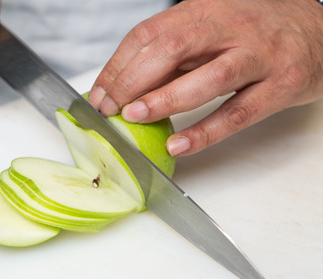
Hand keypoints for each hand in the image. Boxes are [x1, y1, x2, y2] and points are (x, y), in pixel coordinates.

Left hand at [89, 0, 322, 156]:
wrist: (320, 31)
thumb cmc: (255, 32)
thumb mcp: (210, 29)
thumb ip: (174, 53)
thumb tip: (128, 83)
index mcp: (205, 9)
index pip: (148, 33)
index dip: (118, 65)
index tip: (99, 93)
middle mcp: (231, 26)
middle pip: (171, 49)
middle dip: (132, 80)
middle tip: (109, 108)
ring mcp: (259, 55)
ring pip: (206, 78)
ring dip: (164, 99)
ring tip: (134, 118)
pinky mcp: (281, 85)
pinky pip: (238, 112)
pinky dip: (205, 131)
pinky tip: (179, 144)